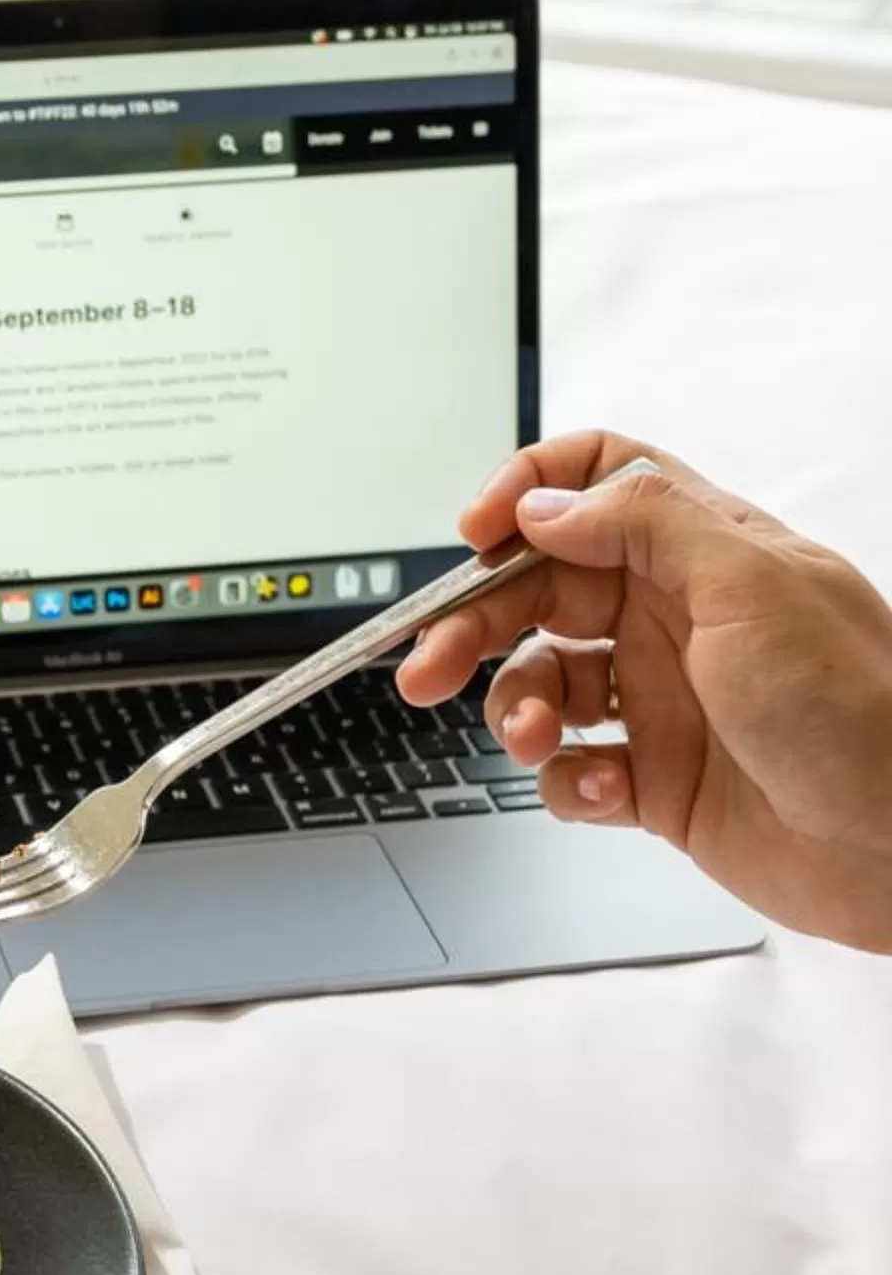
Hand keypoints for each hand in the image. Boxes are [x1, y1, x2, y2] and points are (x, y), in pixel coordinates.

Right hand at [397, 433, 891, 949]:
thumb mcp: (752, 584)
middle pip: (539, 590)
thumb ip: (644, 524)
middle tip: (427, 664)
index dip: (527, 495)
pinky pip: (569, 771)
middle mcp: (673, 616)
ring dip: (514, 710)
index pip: (596, 481)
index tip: (475, 539)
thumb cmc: (861, 709)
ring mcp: (661, 700)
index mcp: (700, 550)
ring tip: (534, 741)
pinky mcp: (655, 782)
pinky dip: (563, 783)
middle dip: (474, 622)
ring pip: (540, 683)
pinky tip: (600, 792)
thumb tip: (546, 505)